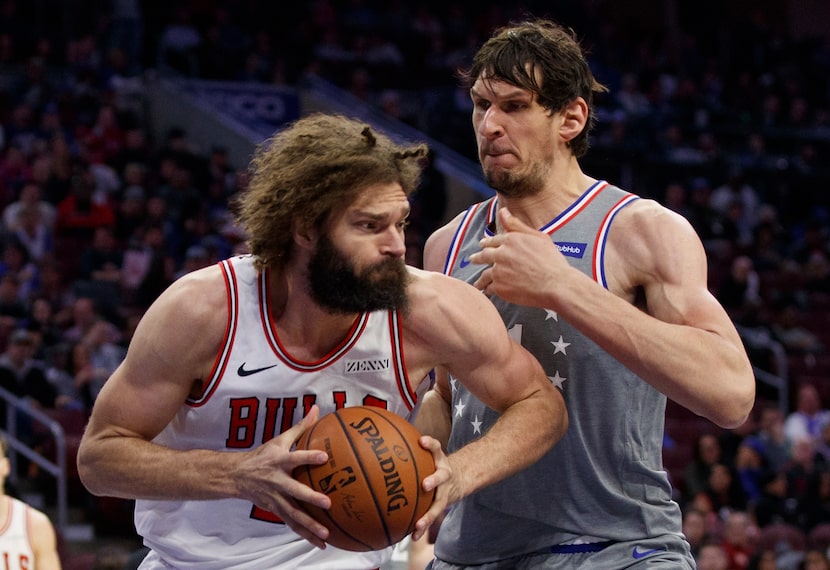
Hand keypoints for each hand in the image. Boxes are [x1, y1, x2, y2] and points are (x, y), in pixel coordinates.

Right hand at [236, 406, 331, 548]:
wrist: (237, 476)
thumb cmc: (263, 455)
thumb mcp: (280, 439)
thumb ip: (301, 427)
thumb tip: (317, 409)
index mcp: (279, 461)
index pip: (295, 458)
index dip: (308, 457)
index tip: (323, 457)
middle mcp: (277, 481)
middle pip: (294, 492)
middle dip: (310, 498)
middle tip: (327, 503)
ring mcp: (275, 498)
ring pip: (293, 514)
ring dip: (310, 525)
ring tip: (326, 534)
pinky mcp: (275, 510)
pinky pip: (292, 524)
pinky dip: (305, 534)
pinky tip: (321, 543)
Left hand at [410, 435, 454, 541]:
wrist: (460, 477)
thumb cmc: (433, 464)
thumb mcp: (428, 453)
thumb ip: (410, 449)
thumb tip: (379, 443)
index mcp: (439, 459)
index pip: (436, 447)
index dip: (430, 444)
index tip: (422, 441)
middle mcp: (444, 474)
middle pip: (441, 476)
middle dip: (434, 480)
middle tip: (425, 485)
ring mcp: (445, 491)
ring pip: (439, 503)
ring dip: (429, 514)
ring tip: (419, 524)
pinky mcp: (443, 505)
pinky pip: (432, 516)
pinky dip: (423, 527)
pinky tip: (412, 536)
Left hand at [469, 208, 566, 306]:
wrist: (555, 283)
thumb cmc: (551, 260)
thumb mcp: (537, 237)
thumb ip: (517, 225)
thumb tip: (502, 211)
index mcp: (510, 240)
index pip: (493, 241)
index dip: (487, 243)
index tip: (482, 245)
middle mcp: (501, 254)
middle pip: (483, 256)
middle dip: (477, 257)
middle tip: (473, 259)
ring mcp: (498, 272)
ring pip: (484, 275)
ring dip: (480, 278)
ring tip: (477, 282)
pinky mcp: (499, 287)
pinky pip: (489, 288)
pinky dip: (488, 290)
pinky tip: (487, 291)